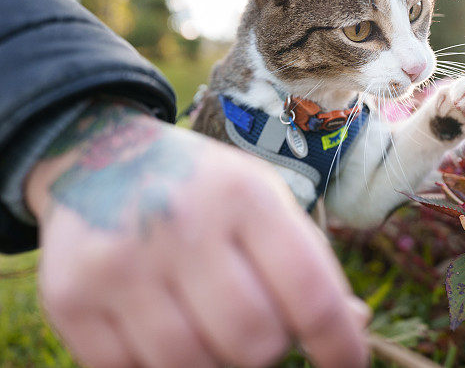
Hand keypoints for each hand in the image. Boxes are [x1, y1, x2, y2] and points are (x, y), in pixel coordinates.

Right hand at [25, 100, 369, 367]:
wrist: (100, 159)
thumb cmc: (205, 192)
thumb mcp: (264, 202)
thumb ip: (308, 262)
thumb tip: (354, 327)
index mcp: (245, 195)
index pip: (310, 292)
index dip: (339, 345)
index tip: (347, 364)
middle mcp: (182, 223)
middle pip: (253, 342)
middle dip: (269, 349)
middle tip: (260, 329)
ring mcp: (120, 262)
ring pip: (193, 367)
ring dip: (216, 361)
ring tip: (213, 326)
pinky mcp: (70, 297)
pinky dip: (160, 365)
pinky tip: (164, 326)